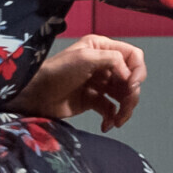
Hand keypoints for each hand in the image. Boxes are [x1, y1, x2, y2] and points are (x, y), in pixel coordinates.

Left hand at [10, 34, 146, 131]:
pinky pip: (110, 109)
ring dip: (125, 109)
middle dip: (132, 94)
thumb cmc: (56, 71)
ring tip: (119, 121)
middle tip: (126, 106)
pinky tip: (107, 125)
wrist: (35, 96)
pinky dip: (112, 118)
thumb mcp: (85, 57)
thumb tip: (129, 75)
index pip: (133, 56)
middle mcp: (103, 64)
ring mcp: (99, 82)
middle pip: (131, 78)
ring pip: (124, 96)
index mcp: (102, 48)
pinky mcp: (92, 100)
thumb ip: (113, 59)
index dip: (138, 70)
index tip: (132, 85)